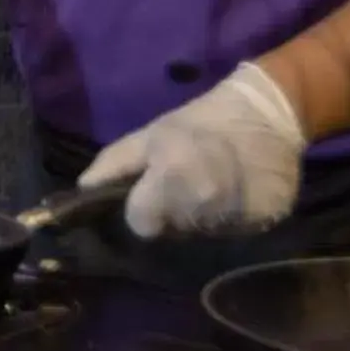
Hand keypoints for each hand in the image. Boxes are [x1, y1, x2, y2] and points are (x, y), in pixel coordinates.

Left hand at [79, 63, 307, 238]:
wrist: (267, 113)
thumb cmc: (201, 122)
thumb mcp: (151, 134)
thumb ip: (114, 164)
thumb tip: (82, 190)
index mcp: (172, 178)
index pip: (140, 224)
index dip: (140, 211)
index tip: (148, 196)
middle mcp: (204, 204)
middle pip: (171, 234)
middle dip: (169, 217)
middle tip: (181, 190)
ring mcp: (238, 217)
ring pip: (203, 237)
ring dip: (199, 221)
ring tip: (208, 193)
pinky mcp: (265, 223)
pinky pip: (235, 235)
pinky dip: (230, 223)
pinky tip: (233, 199)